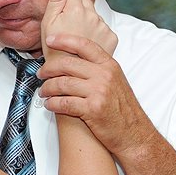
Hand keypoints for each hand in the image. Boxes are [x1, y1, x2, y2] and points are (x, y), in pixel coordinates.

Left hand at [39, 33, 154, 157]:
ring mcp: (98, 92)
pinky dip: (52, 103)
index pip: (84, 45)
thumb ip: (99, 69)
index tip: (50, 40)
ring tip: (43, 92)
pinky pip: (64, 102)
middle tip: (41, 73)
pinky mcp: (92, 109)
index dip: (64, 40)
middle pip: (68, 64)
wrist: (135, 134)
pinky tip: (49, 105)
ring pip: (63, 83)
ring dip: (48, 88)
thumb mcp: (116, 81)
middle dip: (49, 68)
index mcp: (110, 65)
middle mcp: (104, 75)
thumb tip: (75, 61)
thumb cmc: (124, 110)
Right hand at [40, 0, 117, 59]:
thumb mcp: (47, 23)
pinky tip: (87, 42)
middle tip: (68, 27)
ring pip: (95, 14)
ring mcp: (103, 26)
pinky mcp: (111, 37)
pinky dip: (97, 33)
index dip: (65, 2)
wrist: (70, 75)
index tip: (62, 15)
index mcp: (76, 9)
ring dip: (87, 21)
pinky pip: (104, 27)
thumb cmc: (54, 50)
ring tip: (77, 37)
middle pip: (85, 2)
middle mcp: (93, 15)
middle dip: (77, 10)